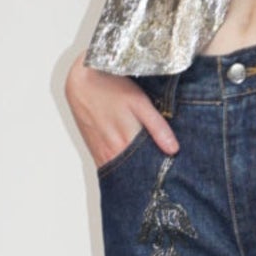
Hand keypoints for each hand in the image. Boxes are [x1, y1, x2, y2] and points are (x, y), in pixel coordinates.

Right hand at [66, 51, 178, 168]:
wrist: (81, 83)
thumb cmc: (110, 88)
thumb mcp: (139, 103)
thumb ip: (157, 127)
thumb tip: (173, 149)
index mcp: (126, 143)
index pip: (150, 168)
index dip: (163, 168)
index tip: (174, 167)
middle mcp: (112, 154)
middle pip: (138, 172)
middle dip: (151, 172)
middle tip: (165, 166)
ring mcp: (102, 155)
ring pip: (125, 172)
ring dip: (137, 170)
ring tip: (149, 163)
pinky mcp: (95, 154)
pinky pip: (112, 168)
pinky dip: (124, 167)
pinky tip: (132, 160)